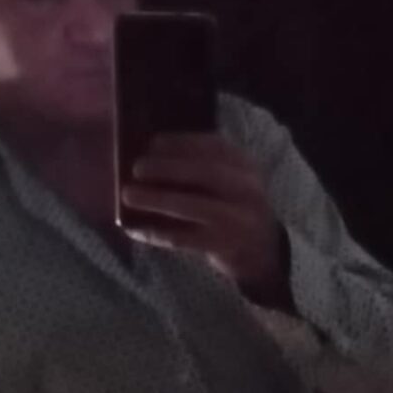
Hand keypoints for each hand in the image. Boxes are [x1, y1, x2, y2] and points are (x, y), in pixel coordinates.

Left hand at [121, 133, 292, 306]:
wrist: (263, 250)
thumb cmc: (233, 207)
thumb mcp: (230, 179)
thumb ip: (202, 166)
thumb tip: (148, 156)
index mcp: (245, 166)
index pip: (215, 146)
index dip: (181, 142)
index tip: (152, 143)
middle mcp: (246, 189)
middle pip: (207, 173)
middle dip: (168, 168)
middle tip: (137, 168)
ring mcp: (237, 219)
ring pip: (194, 206)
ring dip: (158, 199)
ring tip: (128, 195)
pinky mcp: (224, 245)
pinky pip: (185, 238)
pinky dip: (157, 233)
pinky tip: (136, 229)